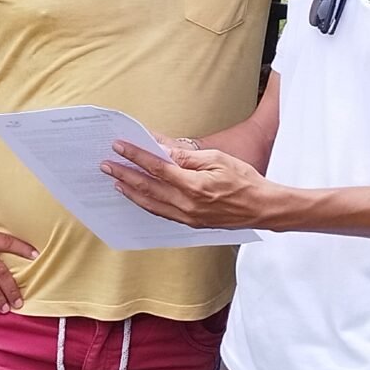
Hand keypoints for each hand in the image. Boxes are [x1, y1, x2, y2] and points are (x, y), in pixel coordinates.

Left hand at [104, 138, 276, 230]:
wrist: (261, 207)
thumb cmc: (244, 180)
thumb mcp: (217, 159)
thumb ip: (186, 157)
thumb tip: (162, 149)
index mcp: (194, 186)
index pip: (157, 168)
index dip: (136, 156)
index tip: (120, 147)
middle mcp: (187, 204)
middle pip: (148, 188)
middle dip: (125, 174)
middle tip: (107, 165)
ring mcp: (188, 216)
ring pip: (151, 204)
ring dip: (131, 191)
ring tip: (116, 180)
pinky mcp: (190, 223)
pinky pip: (161, 213)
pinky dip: (146, 204)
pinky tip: (137, 196)